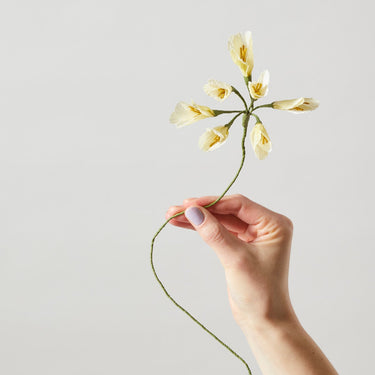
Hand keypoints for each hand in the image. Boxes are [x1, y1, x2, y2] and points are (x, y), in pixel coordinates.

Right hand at [166, 194, 294, 329]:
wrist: (263, 321)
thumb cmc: (259, 292)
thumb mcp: (235, 259)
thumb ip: (214, 233)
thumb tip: (193, 211)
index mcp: (274, 224)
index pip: (239, 204)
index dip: (212, 203)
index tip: (188, 204)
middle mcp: (265, 225)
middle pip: (227, 210)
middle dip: (201, 210)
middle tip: (176, 209)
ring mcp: (253, 234)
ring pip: (221, 219)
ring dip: (198, 218)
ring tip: (173, 215)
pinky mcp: (241, 244)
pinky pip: (220, 230)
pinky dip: (203, 228)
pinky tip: (184, 224)